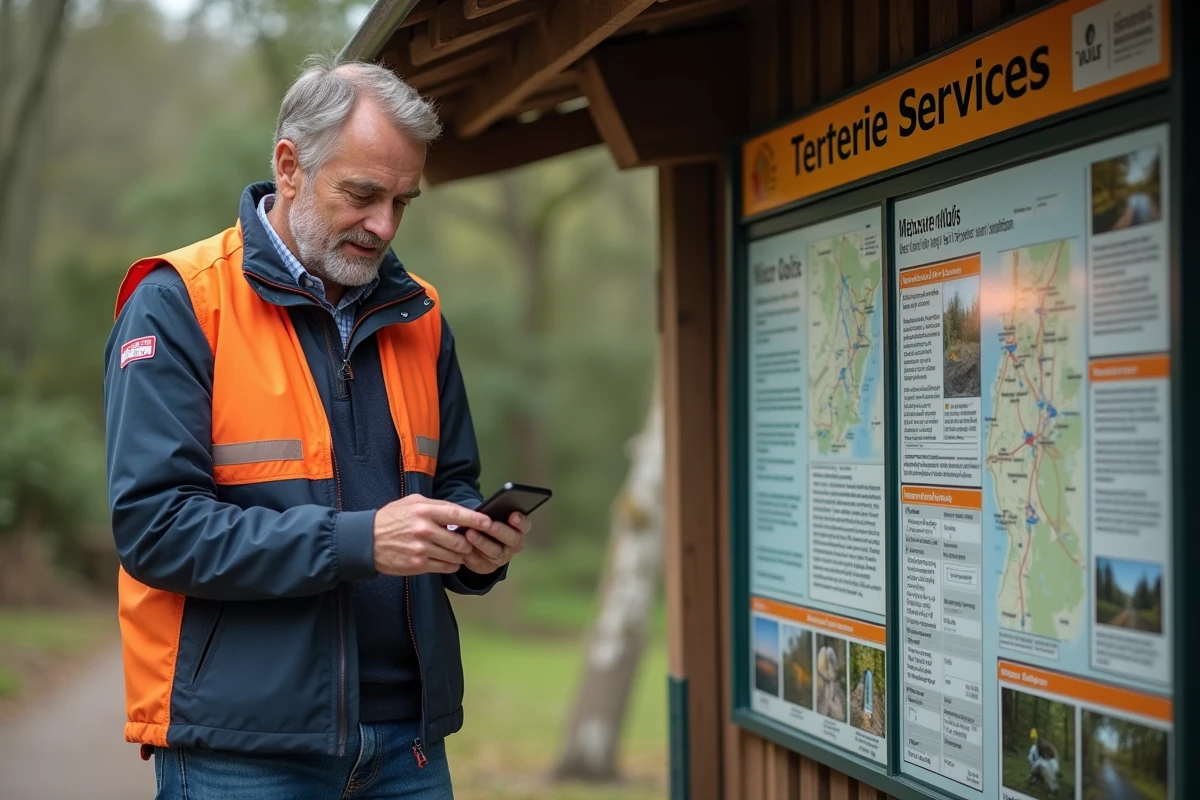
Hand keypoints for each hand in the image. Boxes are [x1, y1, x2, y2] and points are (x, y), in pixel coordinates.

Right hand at [372, 494, 496, 576]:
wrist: (365, 540)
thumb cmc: (391, 518)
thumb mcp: (412, 502)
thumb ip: (437, 505)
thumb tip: (460, 512)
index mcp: (424, 510)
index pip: (457, 514)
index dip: (476, 519)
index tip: (489, 522)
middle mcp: (423, 530)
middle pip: (460, 540)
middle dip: (469, 542)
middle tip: (469, 541)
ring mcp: (420, 549)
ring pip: (454, 555)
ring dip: (460, 555)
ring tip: (458, 551)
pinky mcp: (417, 565)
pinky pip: (444, 567)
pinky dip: (451, 565)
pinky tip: (448, 560)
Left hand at [460, 512, 530, 574]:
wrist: (480, 544)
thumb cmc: (489, 524)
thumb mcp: (494, 517)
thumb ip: (495, 513)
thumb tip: (488, 509)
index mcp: (519, 530)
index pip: (525, 525)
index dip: (520, 521)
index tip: (513, 516)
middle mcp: (514, 545)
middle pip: (511, 539)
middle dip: (499, 531)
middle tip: (488, 524)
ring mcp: (503, 557)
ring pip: (495, 551)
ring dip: (482, 542)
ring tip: (470, 533)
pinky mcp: (489, 567)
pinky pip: (480, 562)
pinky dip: (471, 554)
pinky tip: (463, 546)